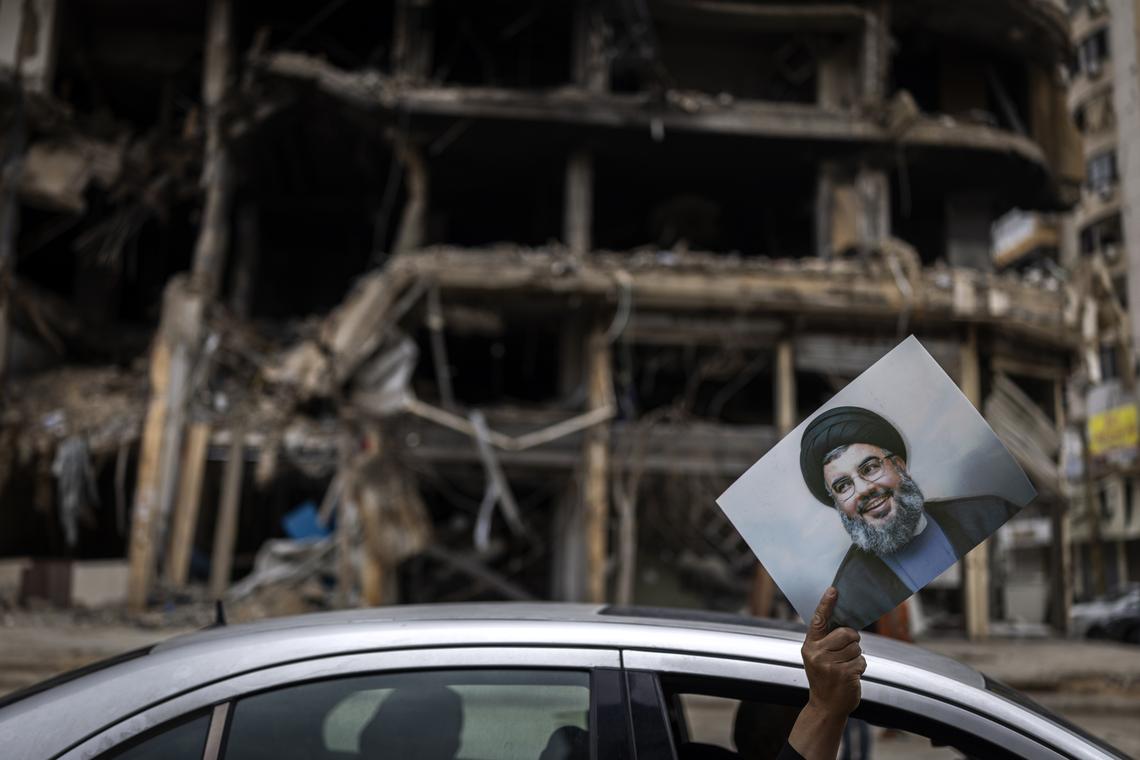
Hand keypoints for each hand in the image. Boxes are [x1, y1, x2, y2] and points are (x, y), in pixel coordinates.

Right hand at [801, 586, 865, 715]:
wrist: (825, 706)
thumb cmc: (825, 678)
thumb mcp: (817, 658)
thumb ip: (825, 641)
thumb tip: (845, 625)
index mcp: (810, 645)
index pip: (819, 620)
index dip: (826, 604)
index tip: (834, 589)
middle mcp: (817, 653)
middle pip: (846, 633)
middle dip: (852, 640)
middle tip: (846, 652)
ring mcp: (830, 664)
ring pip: (856, 648)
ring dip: (856, 657)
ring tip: (845, 668)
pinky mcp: (844, 674)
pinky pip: (862, 662)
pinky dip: (860, 668)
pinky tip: (850, 677)